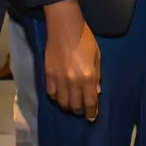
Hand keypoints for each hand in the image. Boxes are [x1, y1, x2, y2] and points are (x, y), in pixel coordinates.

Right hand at [43, 0, 101, 120]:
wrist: (64, 27)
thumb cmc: (85, 39)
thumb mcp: (97, 57)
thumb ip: (97, 76)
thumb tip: (97, 93)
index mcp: (88, 76)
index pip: (90, 102)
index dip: (91, 113)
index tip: (91, 118)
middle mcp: (74, 81)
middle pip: (75, 106)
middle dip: (79, 111)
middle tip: (80, 109)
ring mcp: (59, 79)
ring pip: (62, 103)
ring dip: (67, 106)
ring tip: (70, 103)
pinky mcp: (48, 75)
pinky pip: (51, 94)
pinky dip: (55, 97)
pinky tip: (59, 94)